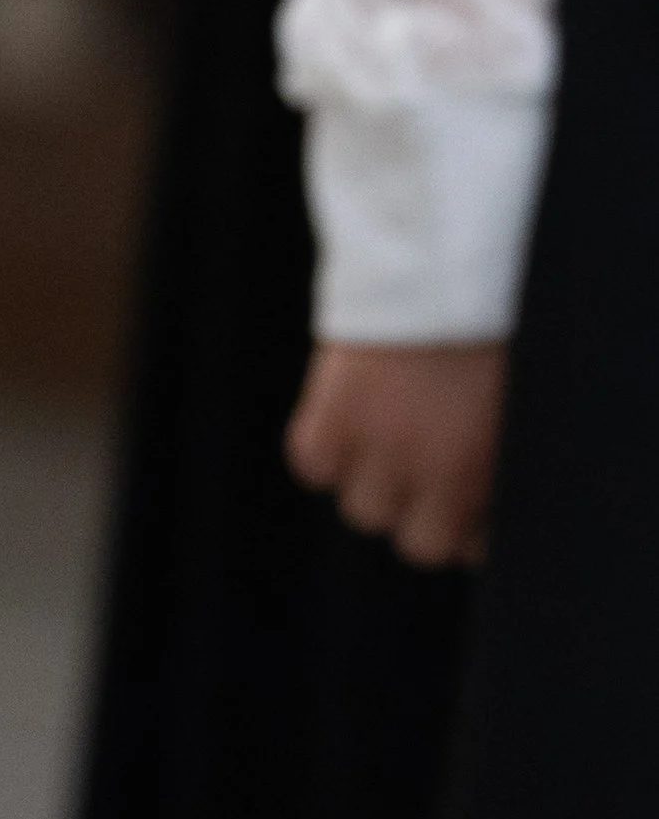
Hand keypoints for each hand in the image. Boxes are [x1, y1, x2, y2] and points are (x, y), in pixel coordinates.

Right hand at [284, 341, 506, 568]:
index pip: (471, 549)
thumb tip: (483, 506)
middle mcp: (430, 471)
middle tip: (422, 480)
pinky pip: (311, 466)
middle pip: (416, 545)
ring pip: (362, 512)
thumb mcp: (507, 406)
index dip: (467, 531)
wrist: (431, 269)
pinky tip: (342, 427)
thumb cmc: (481, 331)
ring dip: (371, 488)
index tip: (463, 511)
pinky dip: (323, 455)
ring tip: (381, 448)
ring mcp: (375, 446)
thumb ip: (491, 458)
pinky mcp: (329, 415)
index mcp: (484, 470)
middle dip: (421, 518)